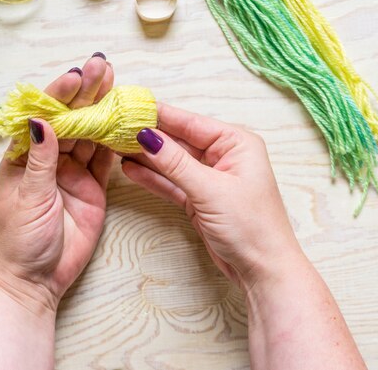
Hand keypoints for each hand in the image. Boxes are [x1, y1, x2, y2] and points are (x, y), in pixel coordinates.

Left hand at [0, 54, 114, 312]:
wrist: (37, 279)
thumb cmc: (20, 239)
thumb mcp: (28, 197)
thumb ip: (40, 159)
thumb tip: (42, 120)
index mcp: (23, 156)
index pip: (43, 116)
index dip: (59, 94)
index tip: (76, 75)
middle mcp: (49, 158)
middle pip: (70, 119)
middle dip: (85, 92)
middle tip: (102, 64)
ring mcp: (72, 172)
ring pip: (90, 135)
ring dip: (102, 110)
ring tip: (116, 83)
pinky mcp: (93, 188)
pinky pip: (105, 160)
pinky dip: (115, 141)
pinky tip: (124, 120)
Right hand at [122, 103, 304, 290]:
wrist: (262, 270)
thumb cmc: (251, 226)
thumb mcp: (210, 189)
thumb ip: (175, 163)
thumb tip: (147, 136)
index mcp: (236, 143)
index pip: (191, 122)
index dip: (160, 115)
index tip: (131, 107)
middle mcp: (224, 156)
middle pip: (179, 140)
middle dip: (149, 136)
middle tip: (116, 127)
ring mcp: (210, 179)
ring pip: (172, 162)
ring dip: (146, 157)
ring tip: (115, 146)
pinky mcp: (199, 199)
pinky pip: (172, 183)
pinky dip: (152, 178)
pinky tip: (130, 169)